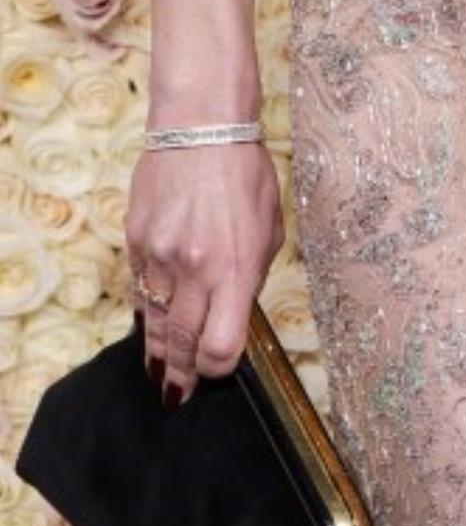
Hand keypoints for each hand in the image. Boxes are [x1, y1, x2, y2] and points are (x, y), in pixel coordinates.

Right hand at [125, 142, 283, 405]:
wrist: (200, 129)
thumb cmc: (245, 174)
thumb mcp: (269, 227)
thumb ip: (252, 274)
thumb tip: (236, 311)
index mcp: (235, 267)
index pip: (222, 346)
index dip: (220, 368)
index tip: (220, 370)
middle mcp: (194, 270)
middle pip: (184, 346)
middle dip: (183, 376)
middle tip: (179, 396)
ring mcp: (159, 259)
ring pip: (157, 326)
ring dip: (160, 357)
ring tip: (163, 378)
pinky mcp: (136, 245)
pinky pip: (141, 294)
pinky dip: (148, 316)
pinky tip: (153, 330)